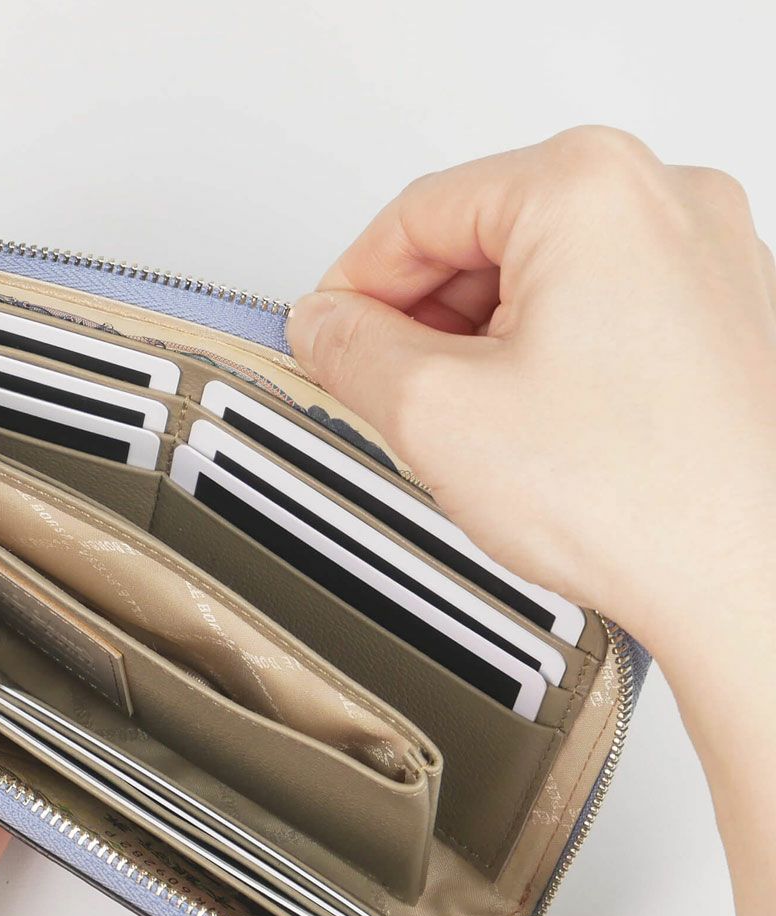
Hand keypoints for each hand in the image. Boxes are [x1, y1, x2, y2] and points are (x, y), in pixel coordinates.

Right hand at [286, 125, 775, 662]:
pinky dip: (546, 356)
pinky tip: (533, 429)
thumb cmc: (642, 499)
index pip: (417, 214)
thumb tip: (324, 325)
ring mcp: (709, 257)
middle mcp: (664, 201)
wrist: (752, 582)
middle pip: (484, 239)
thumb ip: (350, 351)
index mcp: (587, 190)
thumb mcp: (435, 413)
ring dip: (481, 342)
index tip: (326, 333)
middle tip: (383, 387)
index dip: (351, 283)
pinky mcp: (728, 315)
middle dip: (420, 318)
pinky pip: (601, 310)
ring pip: (543, 277)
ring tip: (468, 425)